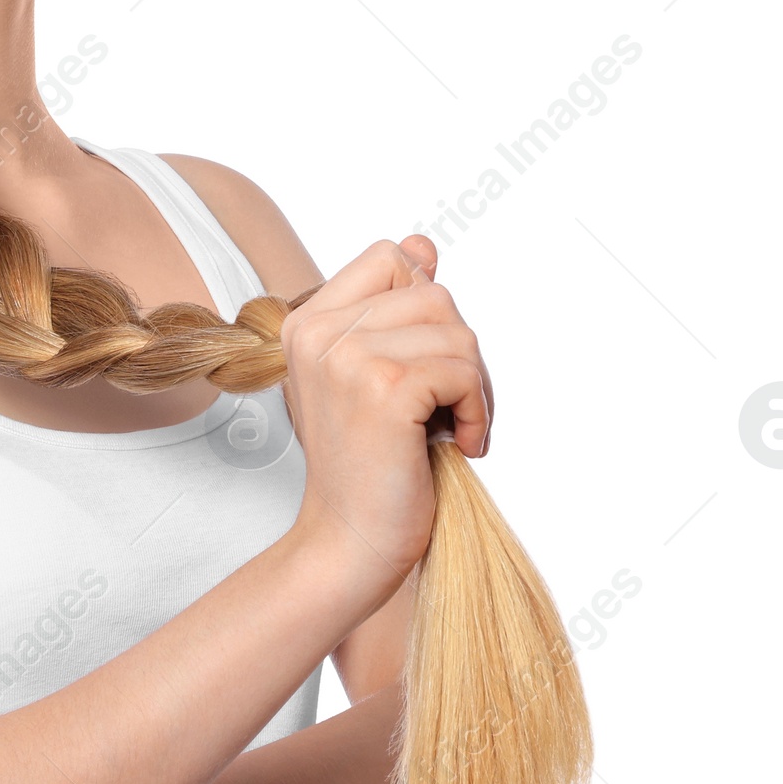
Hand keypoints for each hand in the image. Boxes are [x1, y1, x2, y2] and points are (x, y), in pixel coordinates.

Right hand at [281, 235, 492, 604]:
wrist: (351, 541)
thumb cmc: (370, 464)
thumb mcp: (375, 373)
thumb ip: (395, 308)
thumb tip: (424, 242)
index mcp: (306, 322)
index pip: (392, 258)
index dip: (426, 305)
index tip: (423, 365)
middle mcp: (316, 330)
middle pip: (434, 292)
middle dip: (460, 351)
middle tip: (449, 408)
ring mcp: (346, 357)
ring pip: (457, 329)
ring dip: (476, 385)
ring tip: (454, 428)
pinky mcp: (384, 388)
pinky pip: (464, 368)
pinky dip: (479, 411)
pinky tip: (461, 444)